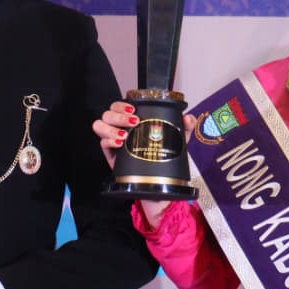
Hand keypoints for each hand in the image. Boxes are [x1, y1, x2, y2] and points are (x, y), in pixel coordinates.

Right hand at [91, 101, 196, 227]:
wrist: (159, 184)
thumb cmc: (164, 158)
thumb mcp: (177, 140)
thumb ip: (184, 127)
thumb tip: (188, 117)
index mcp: (133, 121)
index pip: (120, 105)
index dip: (122, 104)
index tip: (134, 109)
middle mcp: (121, 128)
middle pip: (108, 113)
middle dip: (118, 115)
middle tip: (134, 122)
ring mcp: (114, 141)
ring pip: (99, 125)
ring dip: (110, 127)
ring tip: (125, 135)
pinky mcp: (110, 155)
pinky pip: (102, 143)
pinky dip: (109, 140)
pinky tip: (120, 144)